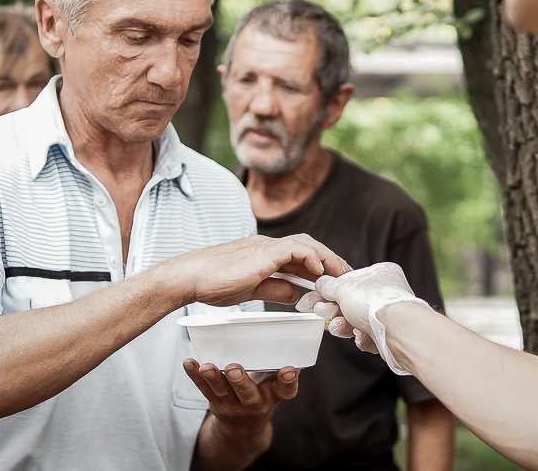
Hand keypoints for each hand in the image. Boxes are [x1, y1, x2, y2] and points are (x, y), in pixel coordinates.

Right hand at [165, 234, 350, 307]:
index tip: (334, 280)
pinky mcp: (263, 251)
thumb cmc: (214, 283)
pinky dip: (310, 257)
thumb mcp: (251, 289)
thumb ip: (275, 289)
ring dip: (326, 258)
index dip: (321, 265)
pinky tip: (319, 271)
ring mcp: (266, 246)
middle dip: (330, 260)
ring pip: (306, 244)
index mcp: (266, 254)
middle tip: (346, 277)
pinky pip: (295, 248)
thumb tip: (297, 294)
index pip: (301, 254)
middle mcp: (269, 246)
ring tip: (340, 274)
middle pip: (309, 246)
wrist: (191, 276)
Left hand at [184, 360, 298, 438]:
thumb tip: (295, 342)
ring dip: (213, 378)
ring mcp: (233, 405)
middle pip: (248, 393)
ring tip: (206, 367)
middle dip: (240, 381)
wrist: (243, 428)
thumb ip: (279, 368)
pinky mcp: (215, 403)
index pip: (285, 391)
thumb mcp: (275, 386)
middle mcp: (255, 402)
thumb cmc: (263, 394)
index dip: (288, 381)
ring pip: (222, 391)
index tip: (288, 370)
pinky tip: (189, 363)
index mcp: (273, 395)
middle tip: (234, 368)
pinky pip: (204, 389)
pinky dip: (195, 376)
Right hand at [296, 262, 431, 372]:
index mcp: (379, 273)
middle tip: (323, 312)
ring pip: (356, 321)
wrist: (398, 331)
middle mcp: (385, 292)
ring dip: (343, 325)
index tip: (310, 299)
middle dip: (333, 310)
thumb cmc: (375, 302)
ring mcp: (387, 315)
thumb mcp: (343, 287)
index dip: (327, 290)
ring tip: (339, 326)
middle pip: (350, 302)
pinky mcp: (388, 336)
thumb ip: (328, 286)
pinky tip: (360, 336)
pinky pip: (367, 336)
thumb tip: (320, 284)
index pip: (347, 281)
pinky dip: (360, 338)